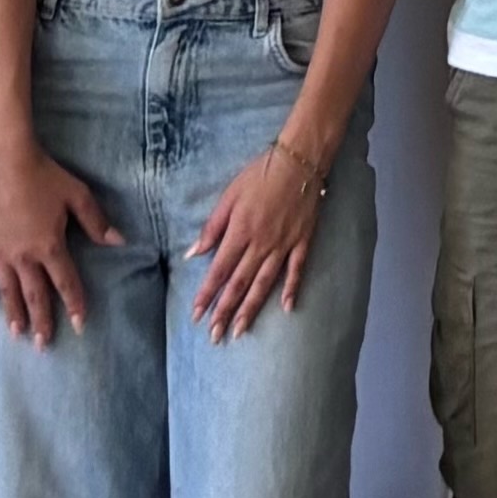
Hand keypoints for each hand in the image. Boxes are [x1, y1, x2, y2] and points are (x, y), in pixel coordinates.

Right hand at [0, 138, 122, 344]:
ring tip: (17, 335)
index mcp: (49, 246)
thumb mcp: (77, 195)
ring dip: (14, 313)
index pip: (66, 282)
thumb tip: (119, 242)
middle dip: (42, 321)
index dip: (75, 304)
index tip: (81, 325)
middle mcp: (24, 256)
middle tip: (43, 345)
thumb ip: (97, 222)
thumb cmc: (44, 176)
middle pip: (35, 295)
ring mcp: (0, 252)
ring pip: (8, 290)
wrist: (4, 161)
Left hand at [186, 140, 327, 341]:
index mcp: (239, 232)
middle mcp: (261, 244)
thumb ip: (212, 227)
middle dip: (225, 311)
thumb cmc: (260, 174)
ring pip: (264, 283)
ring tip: (240, 330)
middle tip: (214, 336)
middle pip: (239, 284)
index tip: (196, 315)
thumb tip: (194, 253)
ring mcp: (284, 245)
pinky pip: (297, 270)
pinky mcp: (303, 241)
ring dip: (251, 309)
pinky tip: (288, 308)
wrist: (299, 161)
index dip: (207, 294)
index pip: (219, 271)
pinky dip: (292, 289)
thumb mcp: (229, 196)